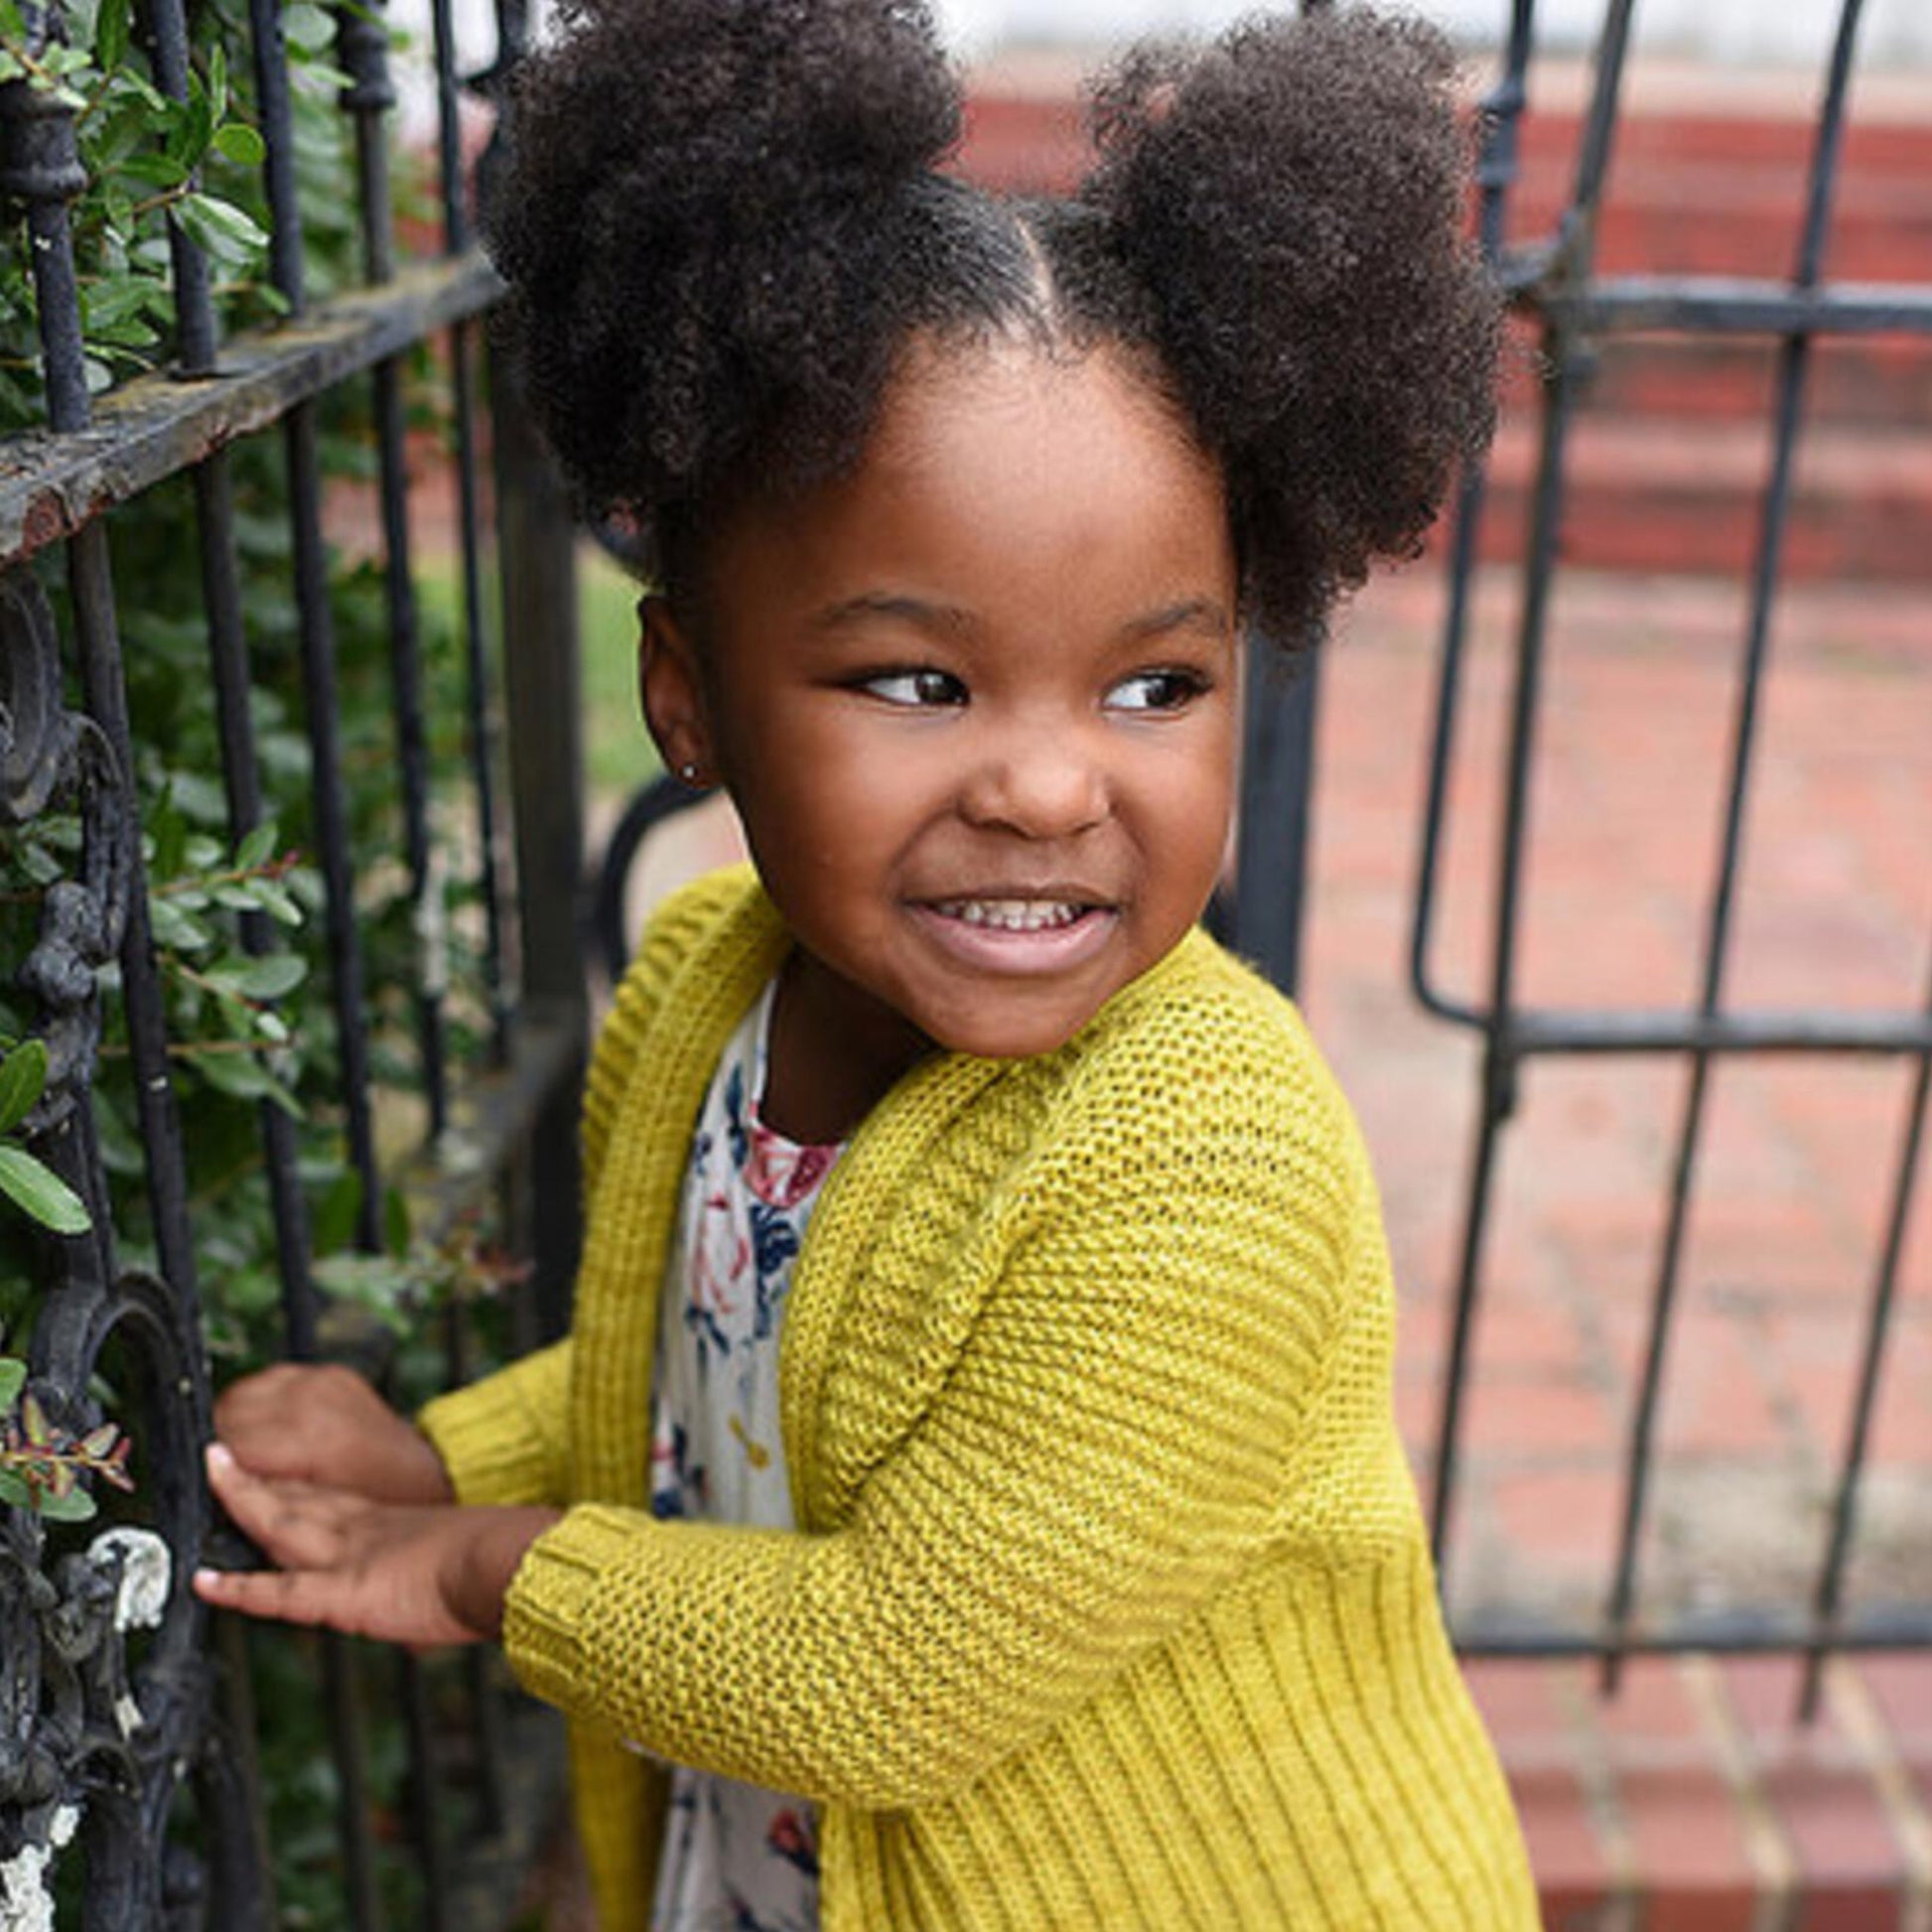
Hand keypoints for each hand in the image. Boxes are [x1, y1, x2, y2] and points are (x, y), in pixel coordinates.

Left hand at [194, 1443, 557, 1646]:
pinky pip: (278, 1591)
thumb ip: (452, 1565)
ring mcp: (349, 1557)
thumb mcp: (470, 1554)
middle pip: (299, 1498)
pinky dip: (238, 1588)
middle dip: (256, 1478)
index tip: (266, 1467)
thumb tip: (470, 1580)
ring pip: (280, 1523)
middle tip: (220, 1454)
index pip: (330, 1498)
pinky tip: (205, 1582)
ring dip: (241, 1499)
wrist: (505, 1562)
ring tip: (209, 1475)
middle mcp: (364, 1531)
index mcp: (393, 1523)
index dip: (293, 1483)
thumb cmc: (500, 1560)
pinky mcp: (342, 1591)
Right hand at [213, 1363, 452, 1505]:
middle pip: (230, 1415)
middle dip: (215, 1444)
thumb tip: (220, 1498)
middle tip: (206, 1470)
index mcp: (311, 1439)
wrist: (426, 1471)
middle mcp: (314, 1402)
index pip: (233, 1445)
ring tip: (227, 1451)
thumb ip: (268, 1505)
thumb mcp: (320, 1520)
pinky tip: (256, 1427)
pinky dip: (255, 1403)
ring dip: (230, 1420)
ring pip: (244, 1394)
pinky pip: (268, 1382)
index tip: (197, 1480)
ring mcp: (321, 1382)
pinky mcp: (328, 1374)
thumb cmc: (382, 1501)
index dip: (211, 1469)